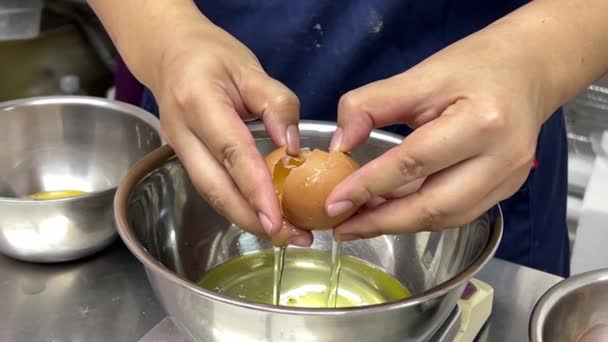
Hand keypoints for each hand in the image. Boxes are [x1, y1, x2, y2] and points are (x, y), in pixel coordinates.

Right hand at [150, 22, 310, 245]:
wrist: (169, 52)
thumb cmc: (211, 55)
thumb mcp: (249, 68)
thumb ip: (276, 103)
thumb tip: (294, 148)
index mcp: (199, 102)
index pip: (232, 152)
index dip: (255, 188)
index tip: (278, 219)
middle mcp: (182, 133)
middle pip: (215, 187)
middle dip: (252, 219)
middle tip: (291, 238)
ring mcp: (179, 149)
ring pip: (212, 194)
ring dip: (247, 219)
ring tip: (286, 234)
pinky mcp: (185, 158)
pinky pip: (212, 188)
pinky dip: (238, 206)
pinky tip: (264, 215)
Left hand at [325, 27, 550, 240]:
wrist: (526, 71)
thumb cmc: (473, 67)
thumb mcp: (417, 76)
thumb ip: (370, 107)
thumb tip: (339, 147)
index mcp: (481, 122)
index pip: (413, 163)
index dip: (368, 186)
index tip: (333, 203)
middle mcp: (502, 159)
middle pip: (433, 206)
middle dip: (381, 223)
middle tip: (342, 227)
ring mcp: (509, 180)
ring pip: (445, 218)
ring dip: (398, 224)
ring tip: (360, 222)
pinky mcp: (506, 190)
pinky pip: (456, 213)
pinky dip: (419, 216)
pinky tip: (391, 211)